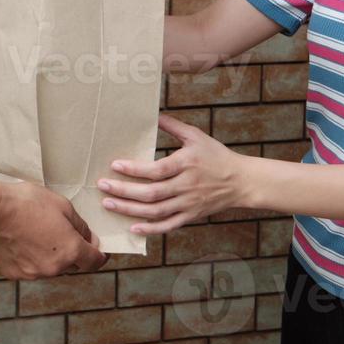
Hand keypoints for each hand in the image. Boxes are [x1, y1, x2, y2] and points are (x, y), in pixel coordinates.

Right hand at [0, 181, 107, 279]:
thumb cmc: (26, 202)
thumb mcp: (61, 205)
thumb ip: (80, 226)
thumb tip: (90, 240)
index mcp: (70, 250)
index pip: (94, 262)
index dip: (99, 255)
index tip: (97, 249)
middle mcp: (54, 268)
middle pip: (71, 264)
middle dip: (70, 250)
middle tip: (58, 229)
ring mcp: (33, 273)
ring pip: (50, 267)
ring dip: (50, 255)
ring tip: (36, 231)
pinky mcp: (15, 274)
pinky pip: (30, 268)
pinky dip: (30, 258)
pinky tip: (21, 239)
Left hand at [97, 114, 244, 235]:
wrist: (241, 181)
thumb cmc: (216, 155)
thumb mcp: (196, 136)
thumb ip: (173, 126)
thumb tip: (153, 114)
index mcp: (186, 164)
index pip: (156, 170)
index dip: (135, 169)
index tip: (115, 165)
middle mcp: (186, 186)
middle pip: (151, 193)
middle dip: (124, 191)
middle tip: (102, 186)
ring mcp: (188, 204)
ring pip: (155, 212)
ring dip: (129, 210)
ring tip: (108, 204)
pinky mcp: (191, 216)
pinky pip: (168, 226)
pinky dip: (150, 229)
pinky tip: (132, 227)